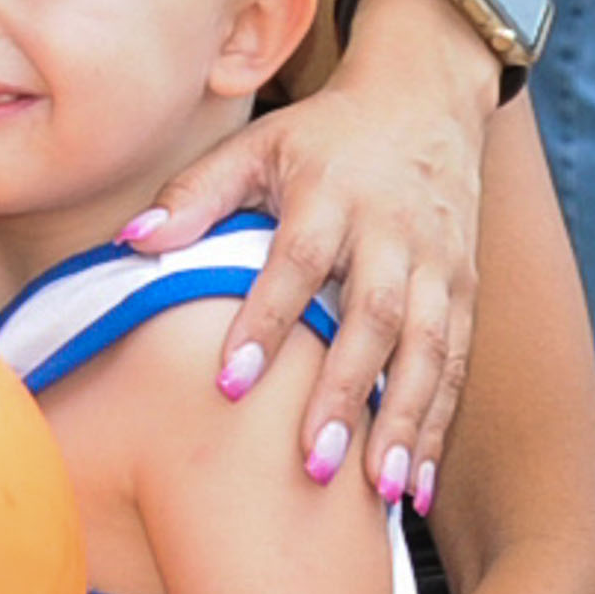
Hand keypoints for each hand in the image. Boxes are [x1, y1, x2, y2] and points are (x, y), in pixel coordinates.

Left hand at [126, 0, 495, 509]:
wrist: (426, 101)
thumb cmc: (324, 137)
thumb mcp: (257, 146)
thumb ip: (194, 194)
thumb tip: (130, 242)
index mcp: (332, 193)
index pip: (299, 261)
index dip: (267, 322)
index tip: (228, 385)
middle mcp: (393, 231)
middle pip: (375, 317)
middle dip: (346, 393)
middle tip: (311, 464)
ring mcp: (437, 263)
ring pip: (429, 350)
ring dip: (405, 423)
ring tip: (377, 492)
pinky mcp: (464, 289)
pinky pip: (455, 364)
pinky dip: (436, 425)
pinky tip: (413, 485)